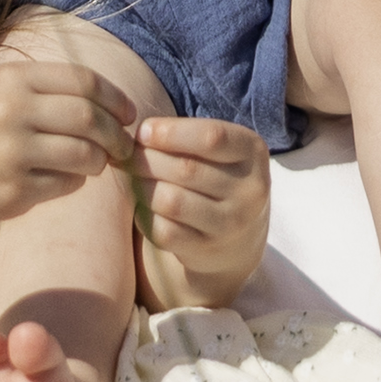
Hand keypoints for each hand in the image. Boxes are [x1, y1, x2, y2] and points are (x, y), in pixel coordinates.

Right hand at [0, 60, 138, 223]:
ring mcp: (12, 152)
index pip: (84, 82)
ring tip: (94, 162)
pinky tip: (62, 177)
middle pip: (90, 118)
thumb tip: (112, 103)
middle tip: (123, 145)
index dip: (116, 98)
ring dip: (99, 160)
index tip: (129, 113)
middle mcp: (12, 112)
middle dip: (116, 134)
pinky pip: (67, 185)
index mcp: (12, 79)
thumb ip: (47, 88)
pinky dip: (75, 181)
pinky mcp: (14, 189)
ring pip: (85, 154)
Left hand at [130, 116, 269, 307]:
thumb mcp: (218, 152)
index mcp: (253, 152)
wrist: (238, 239)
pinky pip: (163, 230)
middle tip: (127, 155)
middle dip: (147, 158)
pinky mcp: (208, 249)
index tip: (143, 131)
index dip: (170, 133)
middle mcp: (250, 190)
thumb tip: (138, 134)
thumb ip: (186, 137)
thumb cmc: (218, 179)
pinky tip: (144, 205)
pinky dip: (145, 215)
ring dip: (142, 186)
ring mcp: (230, 224)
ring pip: (170, 201)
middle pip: (185, 169)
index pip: (211, 137)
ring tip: (135, 178)